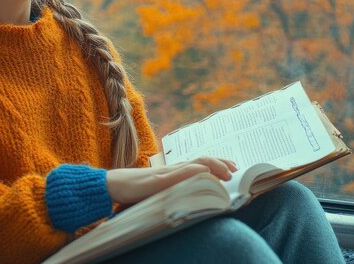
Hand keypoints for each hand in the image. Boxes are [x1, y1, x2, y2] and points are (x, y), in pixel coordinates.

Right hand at [106, 156, 236, 204]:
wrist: (117, 185)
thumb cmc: (139, 189)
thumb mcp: (164, 190)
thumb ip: (178, 189)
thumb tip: (198, 194)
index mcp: (177, 171)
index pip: (202, 163)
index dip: (219, 164)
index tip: (233, 168)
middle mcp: (175, 168)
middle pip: (202, 160)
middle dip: (222, 163)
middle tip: (236, 170)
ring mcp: (168, 172)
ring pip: (194, 164)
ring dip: (213, 166)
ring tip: (227, 172)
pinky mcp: (159, 179)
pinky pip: (179, 174)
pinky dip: (193, 172)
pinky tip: (203, 174)